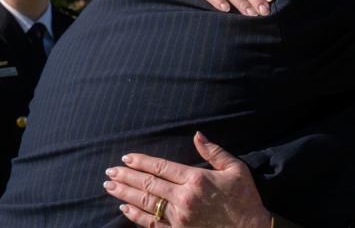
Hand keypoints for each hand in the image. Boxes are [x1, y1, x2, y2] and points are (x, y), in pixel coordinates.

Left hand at [104, 132, 271, 227]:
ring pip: (146, 203)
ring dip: (125, 194)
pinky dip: (136, 215)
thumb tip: (197, 135)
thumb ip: (214, 152)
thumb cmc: (245, 198)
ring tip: (109, 187)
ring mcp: (179, 218)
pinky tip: (125, 208)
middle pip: (148, 184)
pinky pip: (152, 224)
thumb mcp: (236, 169)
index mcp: (197, 179)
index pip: (161, 167)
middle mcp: (184, 198)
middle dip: (126, 177)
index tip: (126, 158)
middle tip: (109, 171)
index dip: (142, 162)